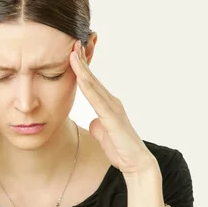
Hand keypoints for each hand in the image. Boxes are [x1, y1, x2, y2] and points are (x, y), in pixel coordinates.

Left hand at [70, 39, 158, 176]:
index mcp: (107, 105)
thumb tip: (93, 122)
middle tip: (72, 42)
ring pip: (94, 85)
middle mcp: (111, 102)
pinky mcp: (113, 118)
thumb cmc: (120, 149)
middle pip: (92, 78)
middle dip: (82, 60)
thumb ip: (98, 125)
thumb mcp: (104, 134)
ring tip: (73, 52)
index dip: (81, 68)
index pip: (91, 83)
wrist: (136, 163)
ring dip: (82, 68)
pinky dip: (88, 87)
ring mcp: (112, 108)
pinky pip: (97, 100)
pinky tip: (80, 77)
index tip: (72, 53)